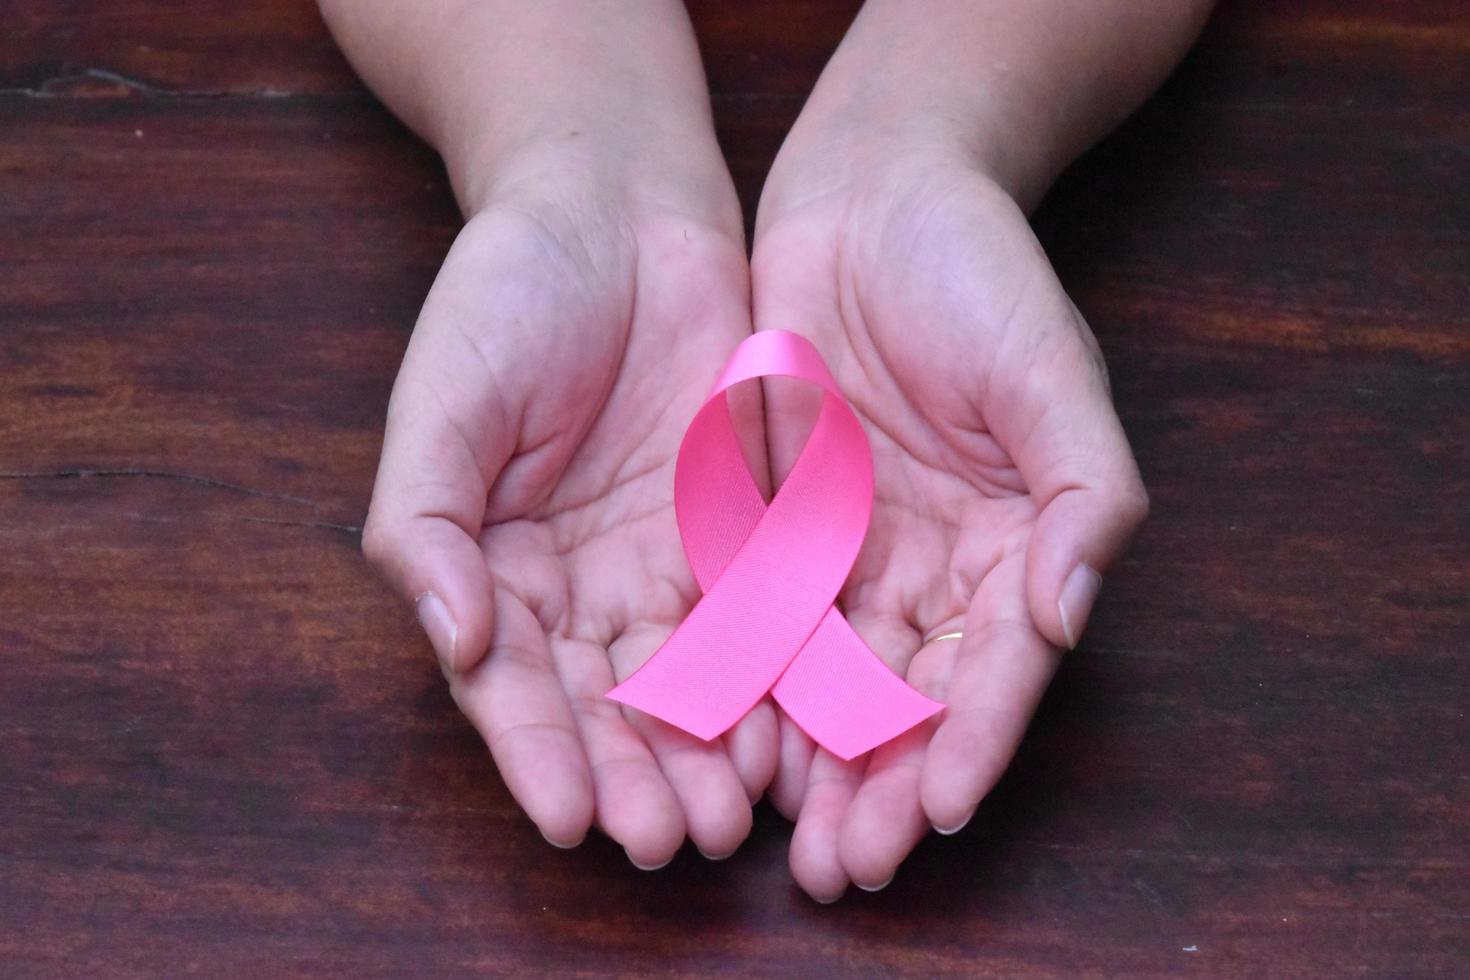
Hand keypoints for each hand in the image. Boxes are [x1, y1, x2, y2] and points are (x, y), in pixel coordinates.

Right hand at [362, 160, 776, 867]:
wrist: (616, 204)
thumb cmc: (508, 293)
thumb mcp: (442, 399)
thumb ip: (428, 525)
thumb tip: (453, 641)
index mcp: (496, 566)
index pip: (514, 682)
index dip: (538, 752)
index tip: (571, 815)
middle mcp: (581, 582)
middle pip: (607, 704)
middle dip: (635, 775)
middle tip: (666, 840)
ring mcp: (665, 560)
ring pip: (689, 681)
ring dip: (708, 753)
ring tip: (730, 817)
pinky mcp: (743, 527)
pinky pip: (760, 616)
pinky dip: (772, 679)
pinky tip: (789, 734)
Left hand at [752, 144, 1148, 899]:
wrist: (873, 193)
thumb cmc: (979, 271)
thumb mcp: (1050, 370)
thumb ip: (1082, 492)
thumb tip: (1073, 611)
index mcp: (1013, 543)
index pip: (996, 665)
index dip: (973, 740)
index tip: (940, 811)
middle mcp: (933, 563)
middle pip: (910, 697)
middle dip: (882, 785)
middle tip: (849, 867)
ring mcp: (852, 549)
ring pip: (830, 679)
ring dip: (813, 765)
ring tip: (787, 843)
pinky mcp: (774, 523)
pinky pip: (757, 618)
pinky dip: (747, 686)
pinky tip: (725, 746)